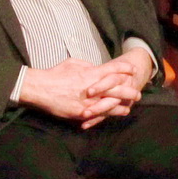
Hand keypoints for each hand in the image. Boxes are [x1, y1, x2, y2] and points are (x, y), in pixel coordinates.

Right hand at [19, 54, 146, 127]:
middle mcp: (93, 88)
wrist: (40, 89)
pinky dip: (107, 114)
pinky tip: (114, 114)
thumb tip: (95, 67)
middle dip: (129, 91)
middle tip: (138, 92)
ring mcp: (88, 102)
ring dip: (121, 105)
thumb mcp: (74, 63)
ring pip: (110, 104)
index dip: (125, 69)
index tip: (133, 70)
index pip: (114, 70)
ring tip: (130, 106)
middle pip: (117, 89)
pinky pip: (98, 115)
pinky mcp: (80, 113)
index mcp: (91, 73)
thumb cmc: (56, 74)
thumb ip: (88, 65)